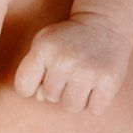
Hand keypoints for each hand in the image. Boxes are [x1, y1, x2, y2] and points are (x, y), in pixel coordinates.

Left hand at [15, 14, 132, 113]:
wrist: (104, 23)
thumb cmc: (68, 39)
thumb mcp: (45, 45)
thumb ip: (33, 72)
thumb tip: (40, 98)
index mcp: (43, 49)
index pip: (23, 87)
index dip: (31, 87)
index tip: (42, 77)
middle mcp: (64, 61)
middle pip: (51, 97)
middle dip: (60, 88)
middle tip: (72, 70)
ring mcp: (87, 71)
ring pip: (72, 107)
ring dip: (77, 98)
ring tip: (84, 79)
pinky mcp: (109, 80)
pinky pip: (94, 110)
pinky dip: (97, 102)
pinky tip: (98, 84)